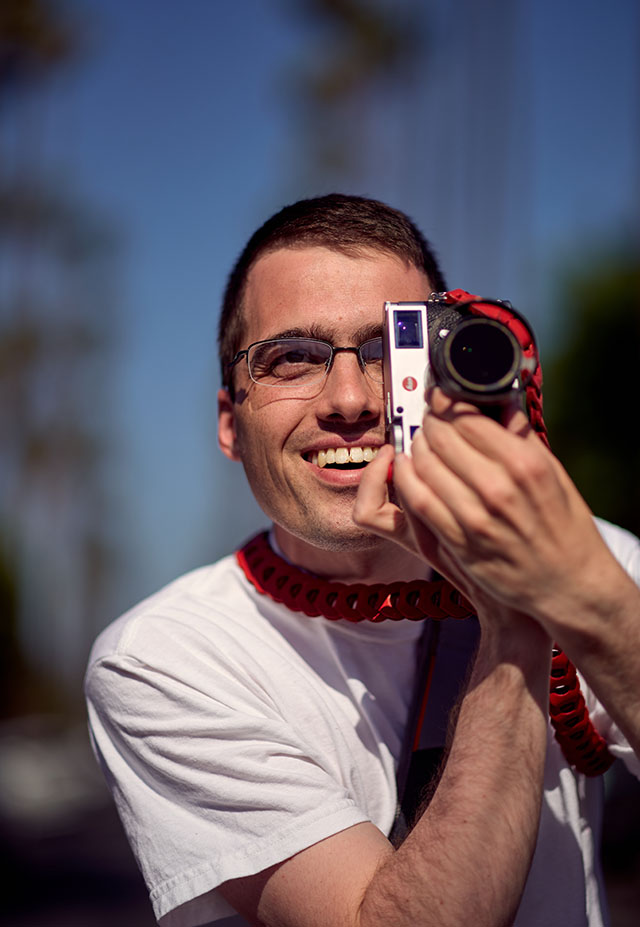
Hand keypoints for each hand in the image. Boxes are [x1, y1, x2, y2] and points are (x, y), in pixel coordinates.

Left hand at [378, 389, 609, 624]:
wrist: (569, 584)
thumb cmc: (564, 525)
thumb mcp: (553, 472)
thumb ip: (521, 435)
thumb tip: (496, 399)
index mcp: (524, 465)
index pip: (467, 418)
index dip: (446, 403)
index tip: (440, 398)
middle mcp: (498, 490)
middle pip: (441, 438)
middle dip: (429, 423)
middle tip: (429, 419)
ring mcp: (475, 519)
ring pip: (424, 466)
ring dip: (415, 448)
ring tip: (420, 442)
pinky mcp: (458, 543)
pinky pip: (418, 501)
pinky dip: (406, 479)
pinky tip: (408, 469)